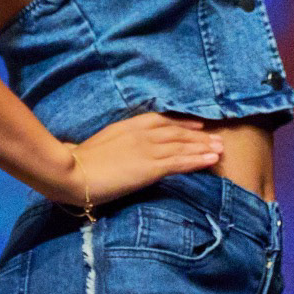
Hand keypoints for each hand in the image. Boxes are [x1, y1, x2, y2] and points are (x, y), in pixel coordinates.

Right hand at [62, 112, 223, 204]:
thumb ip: (117, 143)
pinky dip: (198, 160)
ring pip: (183, 146)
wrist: (73, 172)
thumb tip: (124, 150)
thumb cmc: (79, 162)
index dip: (182, 123)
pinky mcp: (151, 167)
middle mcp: (142, 133)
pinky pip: (180, 162)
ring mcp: (148, 149)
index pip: (162, 121)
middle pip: (177, 132)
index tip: (198, 125)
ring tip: (221, 149)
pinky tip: (211, 160)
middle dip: (198, 135)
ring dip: (204, 147)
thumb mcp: (101, 144)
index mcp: (129, 126)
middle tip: (217, 137)